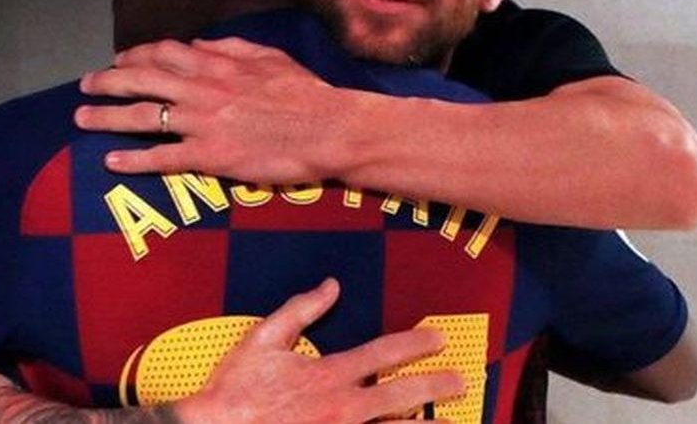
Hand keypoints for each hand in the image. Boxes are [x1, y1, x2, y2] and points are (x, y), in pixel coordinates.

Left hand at [77, 38, 349, 182]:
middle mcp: (203, 90)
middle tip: (85, 85)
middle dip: (108, 81)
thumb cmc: (306, 93)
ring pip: (143, 116)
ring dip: (107, 116)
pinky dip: (134, 159)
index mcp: (218, 64)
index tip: (120, 61)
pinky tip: (111, 162)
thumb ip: (230, 49)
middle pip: (142, 80)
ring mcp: (203, 123)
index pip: (164, 54)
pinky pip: (162, 157)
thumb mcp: (270, 57)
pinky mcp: (209, 156)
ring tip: (82, 118)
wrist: (328, 128)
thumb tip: (198, 46)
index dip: (136, 55)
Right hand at [176, 278, 463, 423]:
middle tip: (462, 381)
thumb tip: (331, 286)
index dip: (416, 343)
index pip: (384, 354)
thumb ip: (301, 310)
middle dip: (436, 387)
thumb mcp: (263, 339)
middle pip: (403, 396)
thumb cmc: (235, 390)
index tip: (437, 338)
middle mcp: (344, 409)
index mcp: (330, 376)